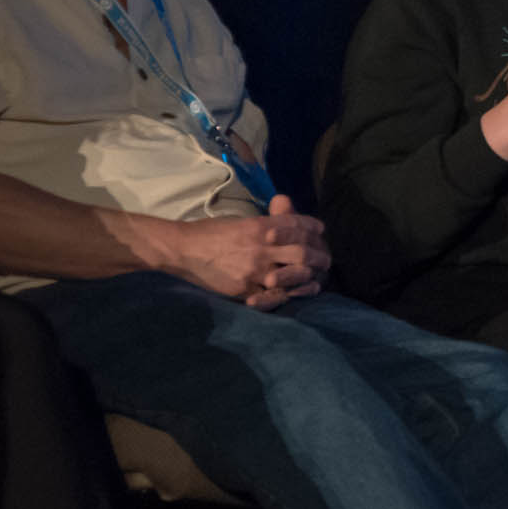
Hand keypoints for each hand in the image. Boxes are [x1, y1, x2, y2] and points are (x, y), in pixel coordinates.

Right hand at [174, 194, 332, 309]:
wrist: (182, 250)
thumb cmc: (211, 233)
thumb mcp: (242, 221)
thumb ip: (268, 221)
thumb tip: (288, 212)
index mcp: (261, 226)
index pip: (299, 225)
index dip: (314, 228)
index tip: (320, 231)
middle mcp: (262, 246)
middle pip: (304, 252)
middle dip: (319, 257)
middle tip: (325, 261)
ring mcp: (253, 270)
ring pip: (294, 274)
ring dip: (308, 277)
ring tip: (314, 280)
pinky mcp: (244, 289)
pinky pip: (273, 295)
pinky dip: (287, 294)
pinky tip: (293, 293)